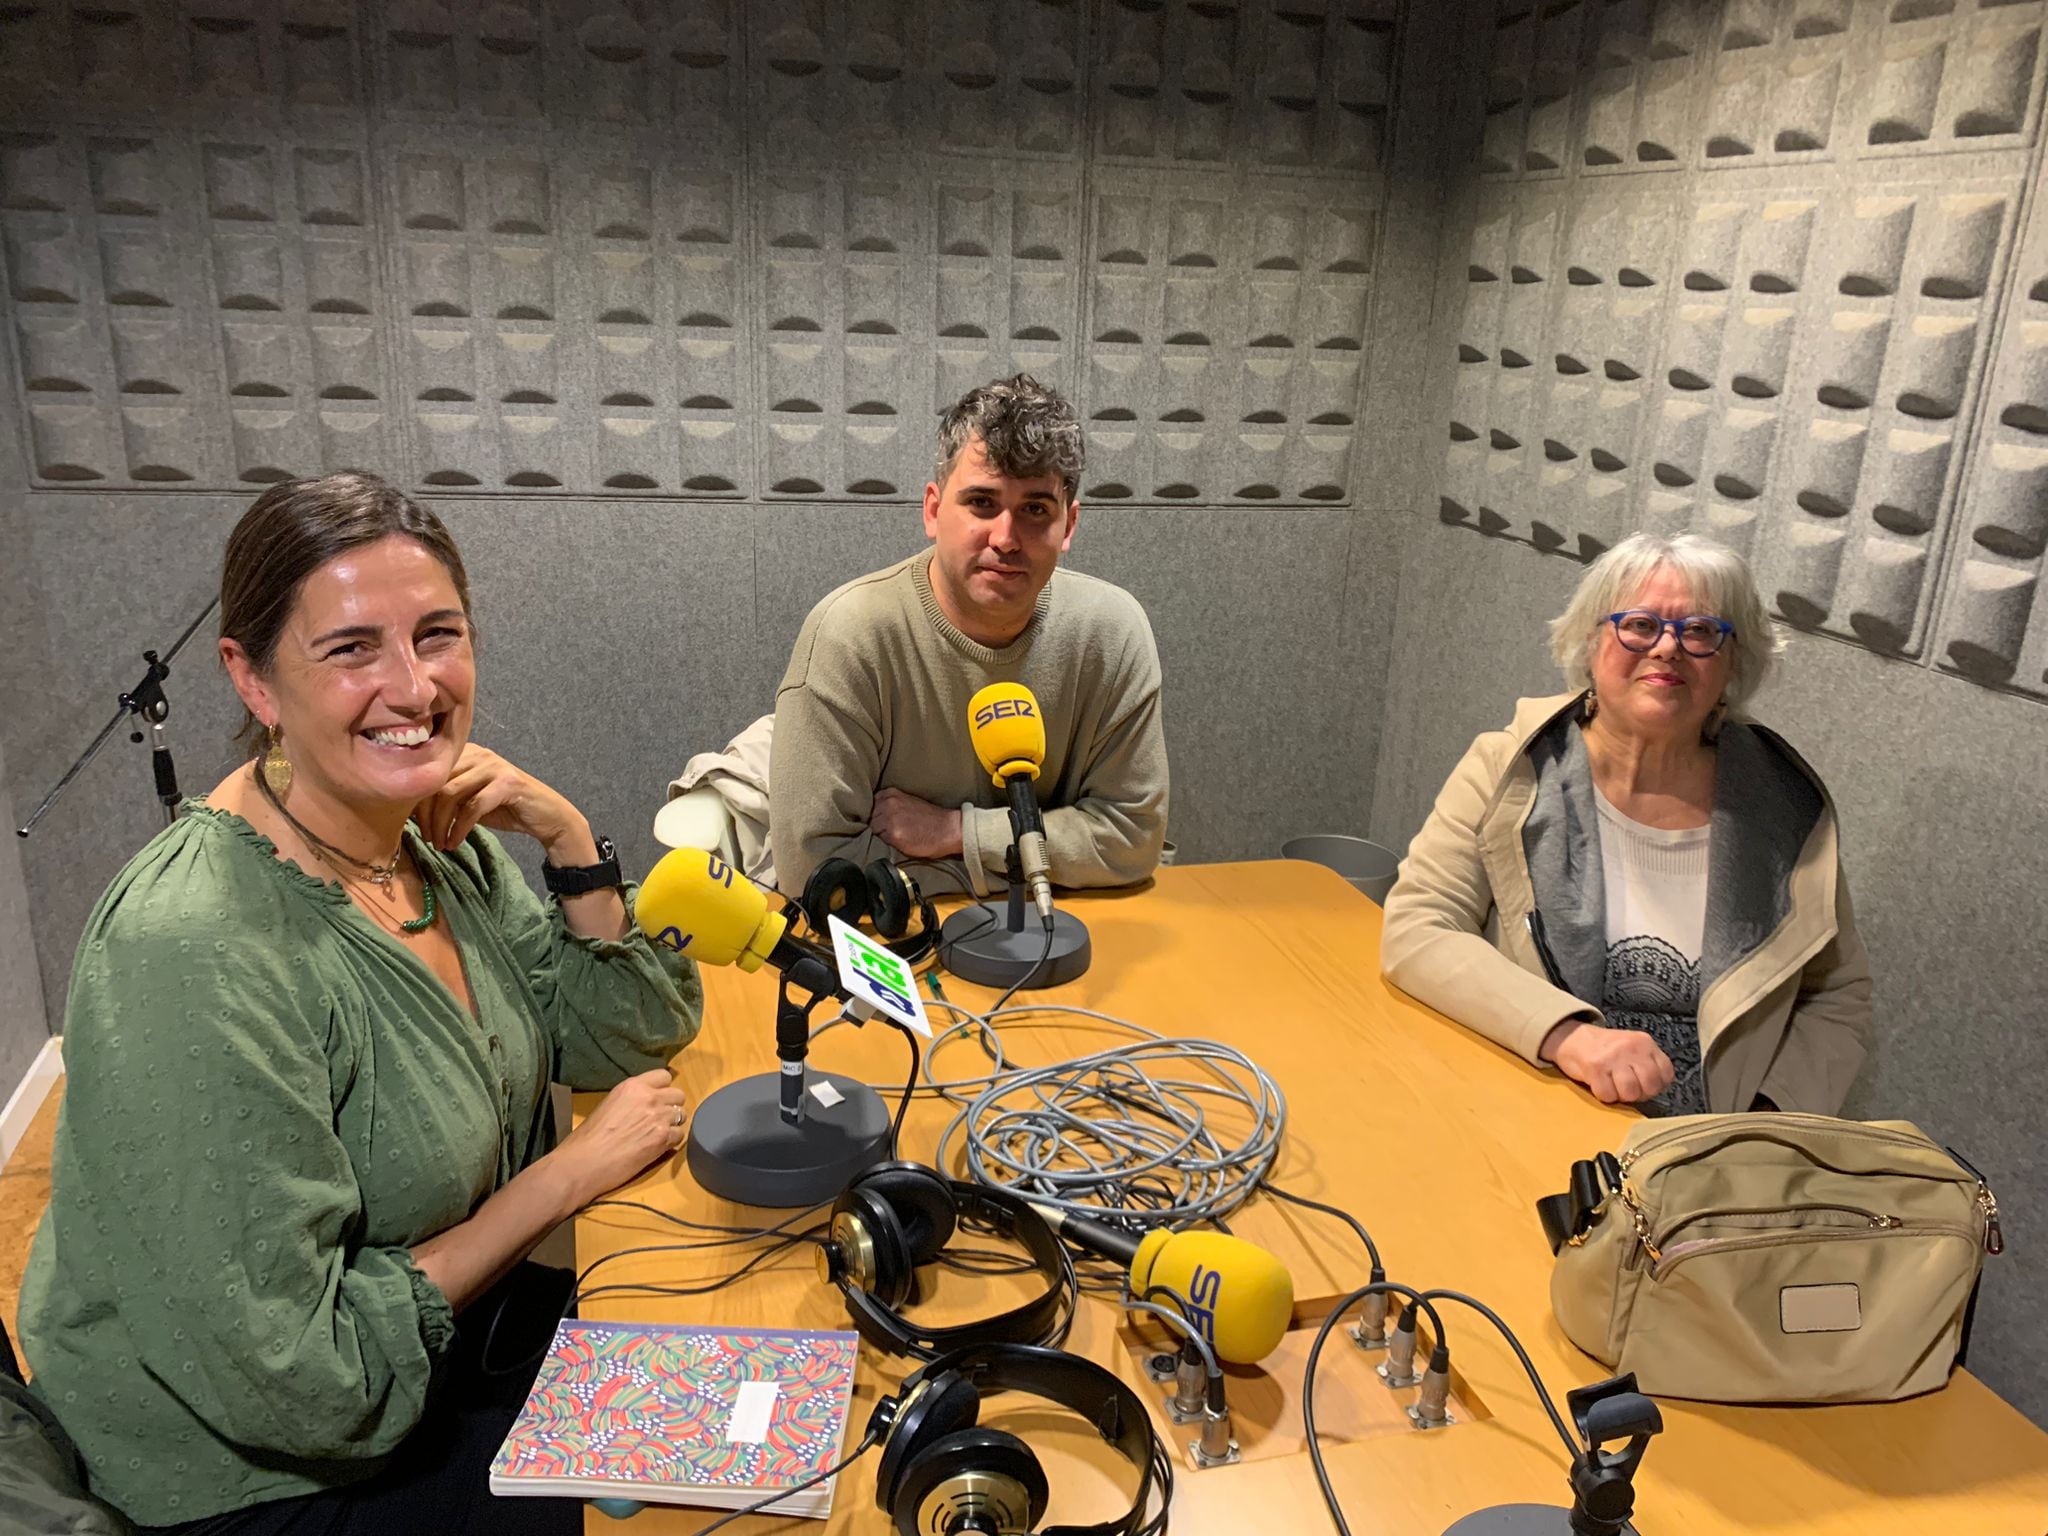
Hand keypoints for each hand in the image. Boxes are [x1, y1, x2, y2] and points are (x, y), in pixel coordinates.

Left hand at [414, 743, 592, 860]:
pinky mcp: (507, 783)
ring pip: (450, 794)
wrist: (546, 816)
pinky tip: (455, 843)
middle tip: (428, 839)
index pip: (428, 773)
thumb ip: (445, 798)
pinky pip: (472, 807)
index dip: (415, 802)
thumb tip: (409, 811)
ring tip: (440, 844)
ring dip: (440, 824)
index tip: (414, 827)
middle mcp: (478, 753)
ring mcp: (493, 766)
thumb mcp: (468, 801)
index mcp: (465, 752)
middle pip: (435, 782)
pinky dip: (459, 829)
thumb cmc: (505, 808)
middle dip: (426, 816)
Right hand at [550, 1068, 687, 1205]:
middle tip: (660, 1119)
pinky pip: (680, 1135)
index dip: (663, 1089)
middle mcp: (649, 1097)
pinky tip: (658, 1147)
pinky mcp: (663, 1138)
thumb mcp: (609, 1105)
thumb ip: (630, 1101)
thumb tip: (641, 1106)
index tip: (657, 1099)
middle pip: (678, 1095)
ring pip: (682, 1115)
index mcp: (632, 1086)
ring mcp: (658, 1117)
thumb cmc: (587, 1138)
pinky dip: (671, 1142)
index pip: (663, 1075)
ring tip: (658, 1135)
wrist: (583, 1162)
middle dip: (671, 1106)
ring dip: (673, 1124)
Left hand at [871, 788, 962, 859]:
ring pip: (873, 830)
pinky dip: (888, 843)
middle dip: (878, 825)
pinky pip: (881, 841)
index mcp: (891, 794)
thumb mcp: (908, 802)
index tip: (883, 820)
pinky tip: (901, 841)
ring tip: (898, 836)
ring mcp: (890, 819)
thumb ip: (890, 805)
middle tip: (893, 830)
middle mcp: (888, 804)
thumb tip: (874, 816)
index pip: (869, 805)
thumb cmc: (930, 819)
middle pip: (869, 818)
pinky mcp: (894, 834)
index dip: (876, 815)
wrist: (948, 829)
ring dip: (882, 835)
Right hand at [1543, 1021, 1674, 1104]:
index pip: (1666, 1074)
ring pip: (1630, 1092)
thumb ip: (1647, 1063)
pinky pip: (1608, 1095)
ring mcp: (1613, 1056)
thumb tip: (1657, 1088)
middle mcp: (1631, 1047)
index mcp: (1644, 1042)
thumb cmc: (1604, 1049)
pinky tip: (1599, 1084)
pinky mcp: (1595, 1067)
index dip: (1656, 1086)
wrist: (1571, 1038)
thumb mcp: (1632, 1048)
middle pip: (1650, 1085)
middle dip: (1640, 1094)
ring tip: (1612, 1086)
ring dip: (1620, 1096)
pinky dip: (1603, 1095)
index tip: (1643, 1084)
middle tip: (1627, 1089)